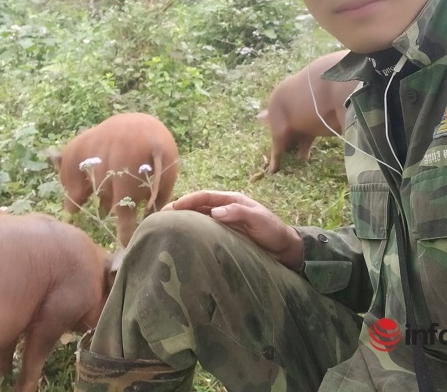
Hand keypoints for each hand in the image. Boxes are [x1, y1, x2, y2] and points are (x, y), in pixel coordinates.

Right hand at [163, 190, 303, 269]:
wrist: (285, 249)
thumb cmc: (273, 232)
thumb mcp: (259, 220)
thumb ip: (239, 213)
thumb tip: (215, 212)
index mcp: (232, 200)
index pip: (205, 196)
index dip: (188, 200)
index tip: (173, 207)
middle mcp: (225, 209)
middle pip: (198, 205)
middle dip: (180, 208)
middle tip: (161, 216)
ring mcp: (224, 222)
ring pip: (199, 217)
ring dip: (184, 219)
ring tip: (167, 226)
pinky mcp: (224, 234)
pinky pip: (205, 230)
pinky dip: (192, 231)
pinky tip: (183, 238)